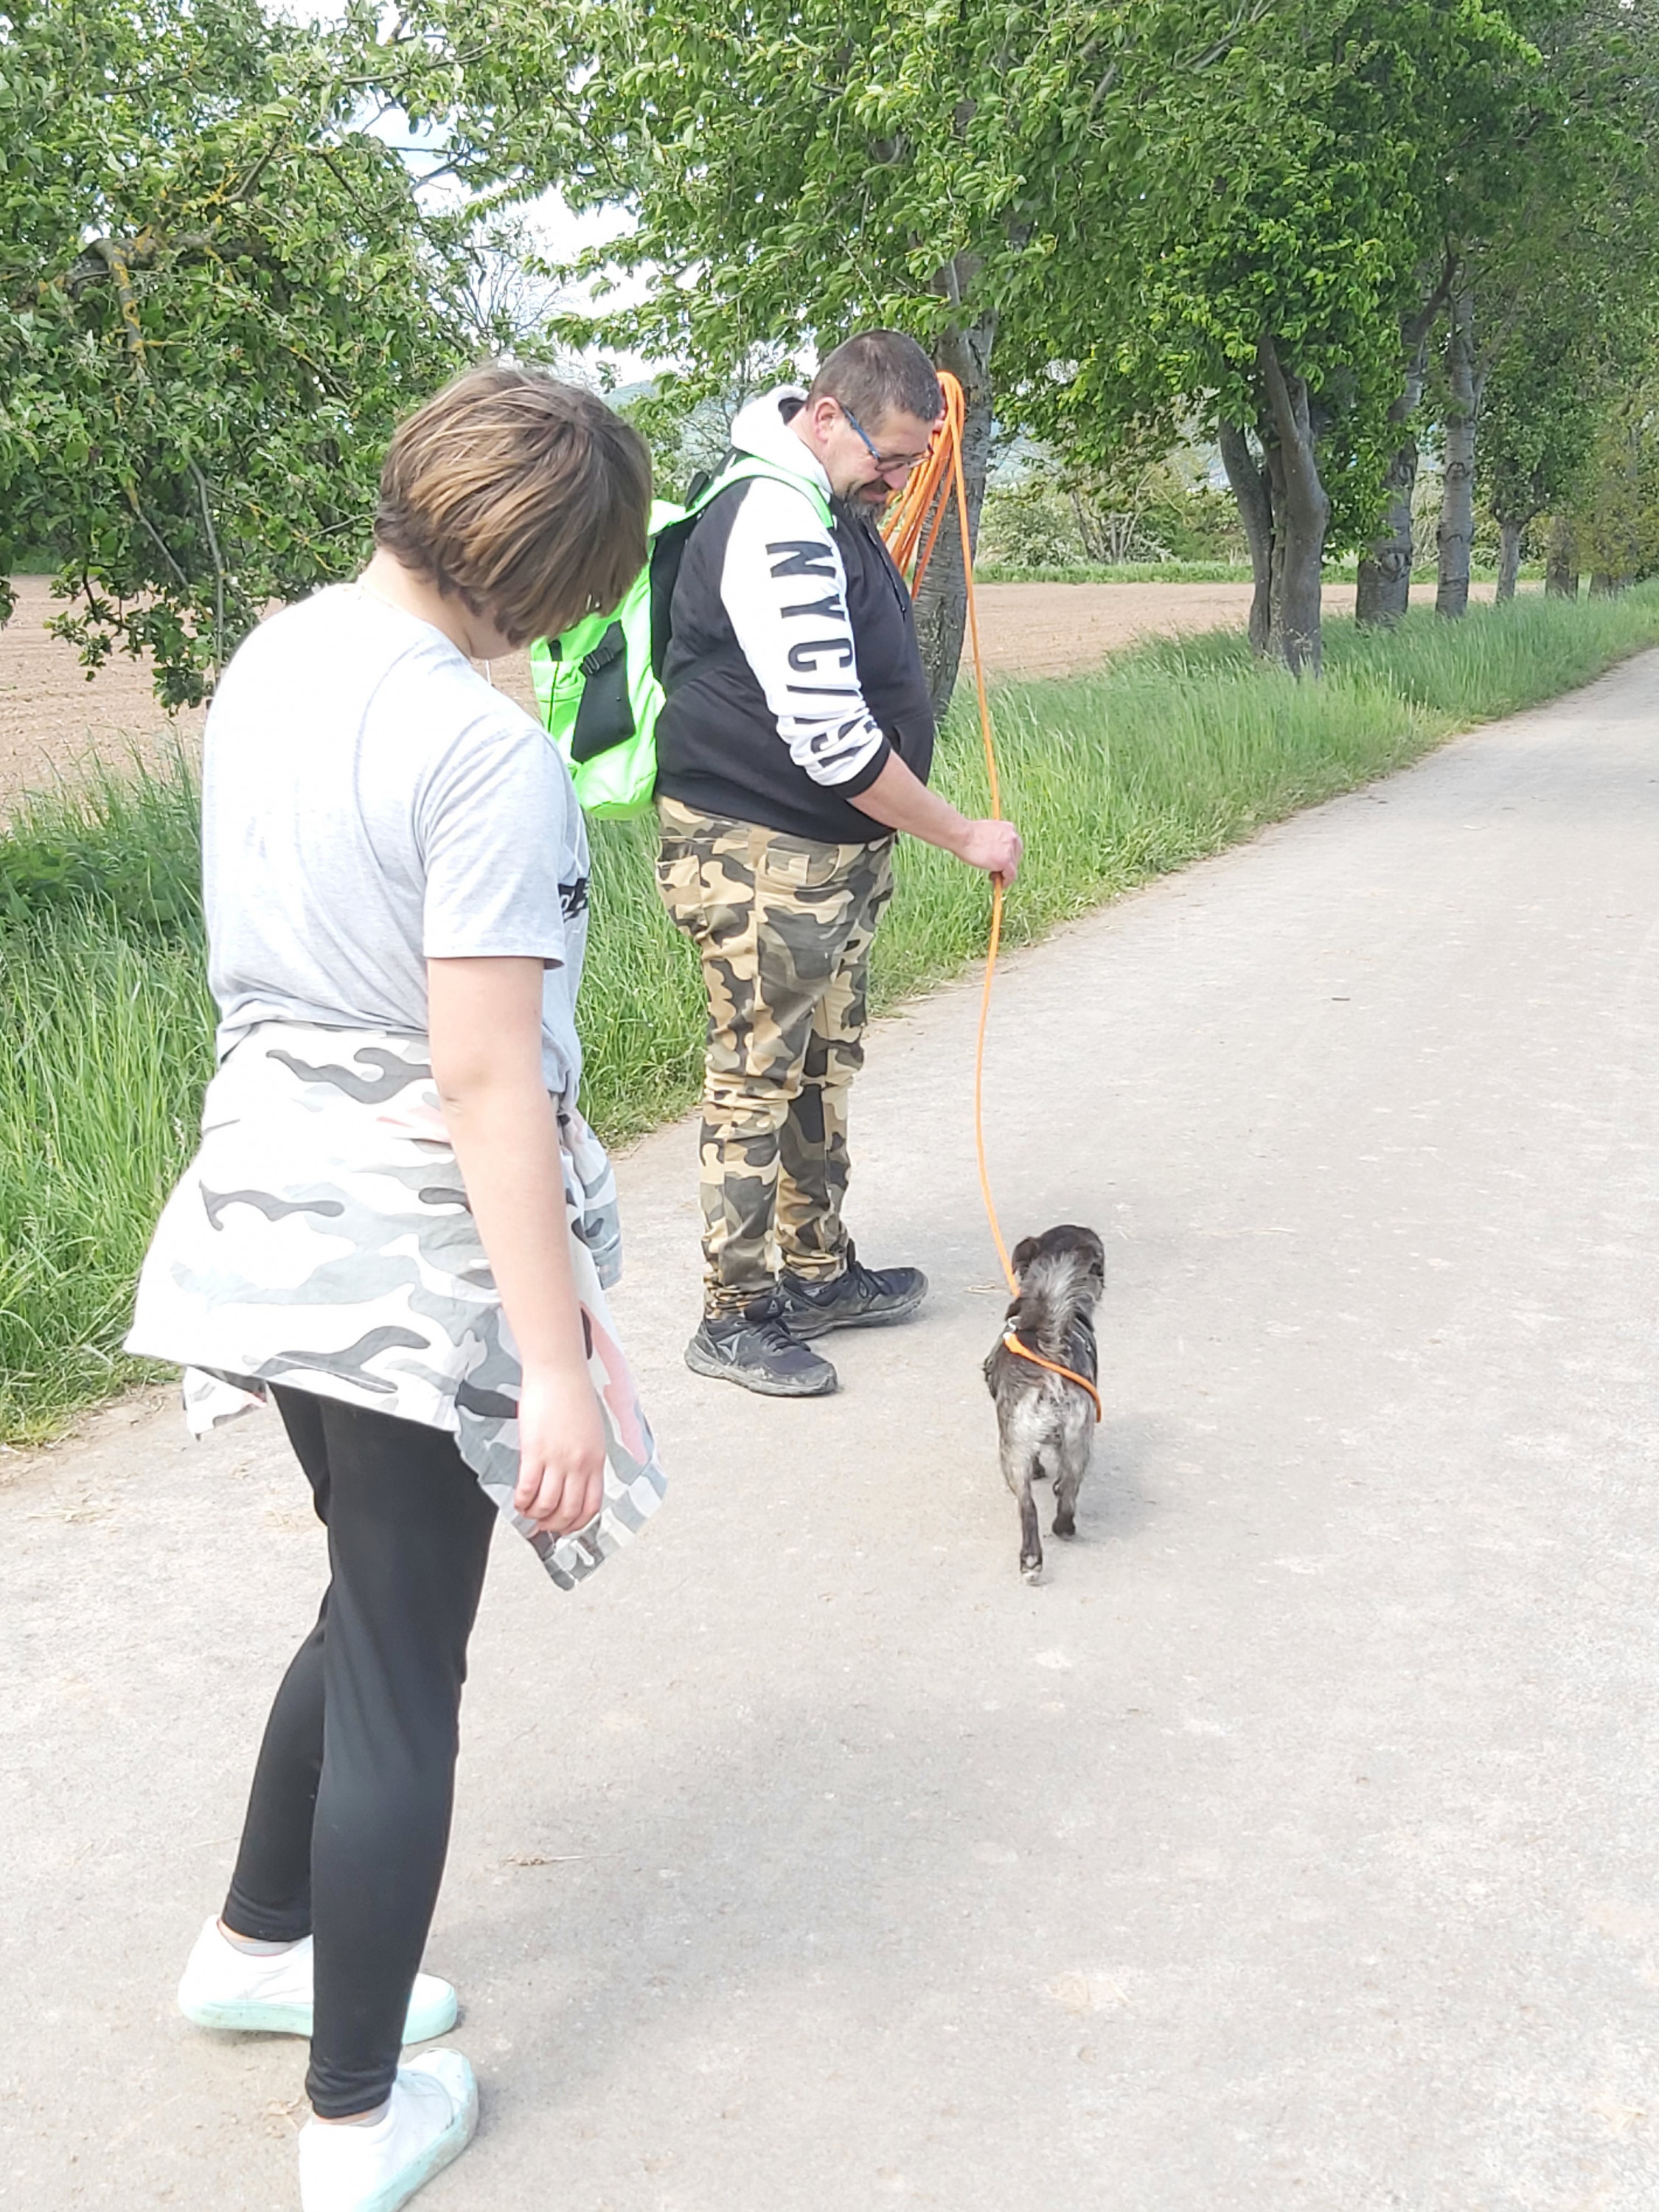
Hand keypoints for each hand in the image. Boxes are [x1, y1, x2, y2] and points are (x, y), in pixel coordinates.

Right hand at [513, 1362, 606, 1533]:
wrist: (559, 1372)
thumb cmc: (573, 1395)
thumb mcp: (591, 1431)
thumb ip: (586, 1456)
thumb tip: (576, 1478)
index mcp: (596, 1459)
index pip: (591, 1505)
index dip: (577, 1523)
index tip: (566, 1526)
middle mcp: (580, 1463)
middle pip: (569, 1511)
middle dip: (555, 1525)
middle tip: (543, 1525)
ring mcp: (558, 1459)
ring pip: (548, 1506)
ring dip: (536, 1516)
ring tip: (527, 1513)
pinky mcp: (535, 1451)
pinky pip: (528, 1489)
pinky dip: (521, 1502)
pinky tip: (517, 1501)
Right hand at [955, 817, 1022, 883]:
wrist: (962, 835)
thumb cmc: (967, 834)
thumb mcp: (986, 833)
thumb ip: (994, 840)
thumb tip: (993, 853)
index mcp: (1008, 828)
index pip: (1014, 845)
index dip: (1008, 856)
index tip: (1000, 862)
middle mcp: (1013, 837)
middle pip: (1016, 856)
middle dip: (1008, 865)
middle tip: (996, 872)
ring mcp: (1010, 849)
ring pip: (1013, 867)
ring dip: (1004, 874)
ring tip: (993, 878)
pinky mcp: (1006, 861)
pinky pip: (1011, 876)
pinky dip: (1006, 882)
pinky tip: (999, 885)